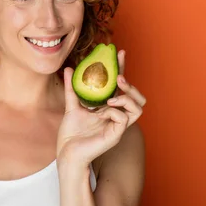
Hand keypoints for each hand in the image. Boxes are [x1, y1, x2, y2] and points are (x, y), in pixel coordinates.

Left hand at [56, 50, 146, 167]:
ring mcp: (118, 126)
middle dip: (131, 84)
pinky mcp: (116, 135)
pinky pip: (124, 119)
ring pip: (138, 108)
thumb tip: (68, 68)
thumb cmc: (71, 134)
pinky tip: (103, 111)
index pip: (120, 87)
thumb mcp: (71, 106)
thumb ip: (72, 88)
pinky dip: (115, 111)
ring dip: (127, 97)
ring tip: (112, 97)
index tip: (120, 52)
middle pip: (137, 97)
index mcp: (108, 108)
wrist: (67, 152)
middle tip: (119, 77)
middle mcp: (117, 116)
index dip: (123, 69)